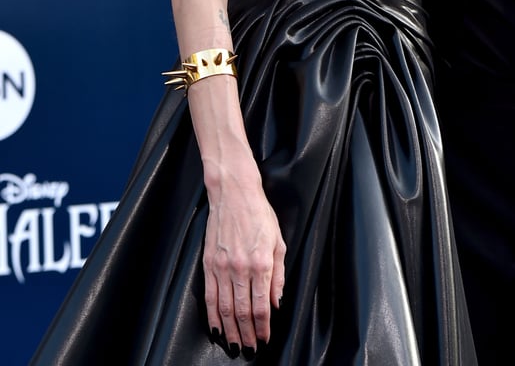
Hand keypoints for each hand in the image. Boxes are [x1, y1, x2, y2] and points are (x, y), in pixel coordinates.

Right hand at [204, 162, 286, 352]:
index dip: (263, 326)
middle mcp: (241, 268)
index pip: (261, 305)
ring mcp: (222, 267)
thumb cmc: (259, 214)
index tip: (265, 339)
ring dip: (230, 330)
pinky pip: (209, 296)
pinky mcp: (208, 264)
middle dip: (247, 334)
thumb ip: (278, 274)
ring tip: (234, 345)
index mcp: (261, 262)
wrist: (233, 193)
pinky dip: (212, 316)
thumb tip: (277, 301)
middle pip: (242, 311)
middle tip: (250, 350)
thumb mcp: (278, 241)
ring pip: (224, 308)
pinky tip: (216, 328)